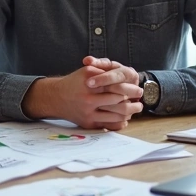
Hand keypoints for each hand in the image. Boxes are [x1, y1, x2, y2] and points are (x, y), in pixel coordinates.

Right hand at [21, 60, 142, 129]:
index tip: (138, 88)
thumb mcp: (87, 70)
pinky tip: (125, 118)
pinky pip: (109, 125)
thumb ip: (104, 70)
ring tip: (136, 108)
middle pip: (119, 101)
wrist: (55, 98)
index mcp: (91, 83)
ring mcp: (88, 113)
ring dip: (129, 112)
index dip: (130, 88)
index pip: (117, 86)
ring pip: (116, 115)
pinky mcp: (88, 123)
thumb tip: (125, 76)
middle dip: (132, 101)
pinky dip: (120, 122)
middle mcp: (89, 98)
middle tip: (140, 99)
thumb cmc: (74, 82)